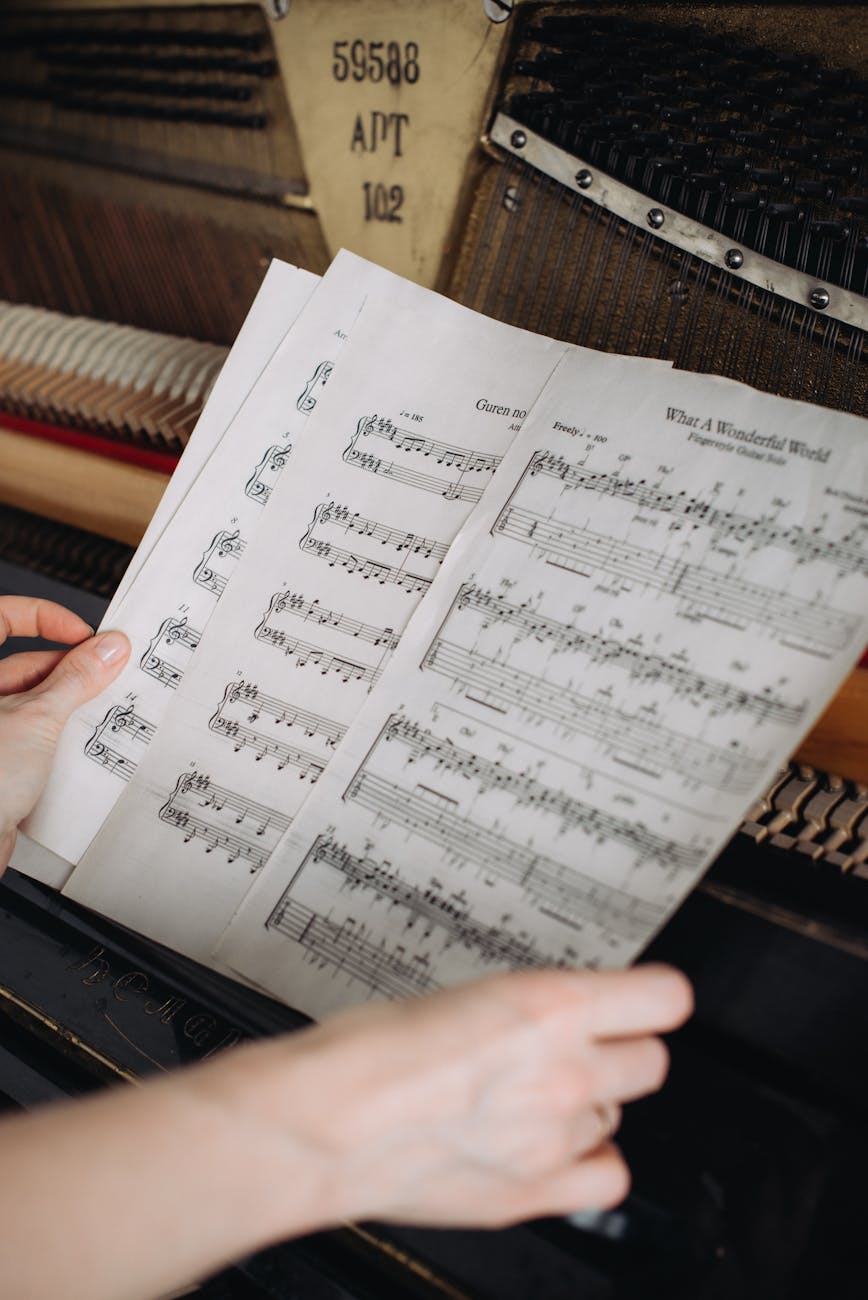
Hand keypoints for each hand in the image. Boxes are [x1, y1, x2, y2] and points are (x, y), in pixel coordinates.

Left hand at [0, 596, 129, 869]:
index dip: (45, 618)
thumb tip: (107, 647)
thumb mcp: (37, 718)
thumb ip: (76, 679)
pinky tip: (86, 747)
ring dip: (70, 708)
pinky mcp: (0, 765)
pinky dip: (61, 739)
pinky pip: (35, 738)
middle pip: (25, 665)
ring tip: (104, 714)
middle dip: (71, 671)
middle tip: (111, 677)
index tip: (85, 635)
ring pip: (34, 705)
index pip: (3, 618)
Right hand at [215, 963, 692, 1233]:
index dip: (655, 997)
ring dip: (591, 1102)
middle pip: (651, 1061)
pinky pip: (608, 1178)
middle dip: (620, 1049)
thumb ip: (529, 1008)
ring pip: (619, 1114)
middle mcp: (567, 1070)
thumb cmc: (367, 1049)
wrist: (324, 1122)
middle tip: (580, 1045)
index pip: (665, 999)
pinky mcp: (533, 1191)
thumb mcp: (462, 993)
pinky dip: (589, 1163)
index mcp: (551, 1005)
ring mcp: (555, 1137)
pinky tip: (556, 1148)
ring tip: (536, 1094)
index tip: (645, 999)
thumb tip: (558, 1012)